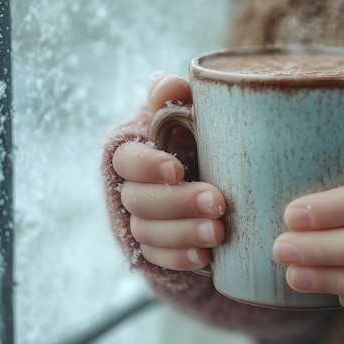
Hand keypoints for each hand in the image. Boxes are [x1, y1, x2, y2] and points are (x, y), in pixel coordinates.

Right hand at [113, 73, 225, 270]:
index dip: (146, 167)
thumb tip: (172, 84)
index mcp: (134, 154)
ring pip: (147, 232)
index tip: (176, 169)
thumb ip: (174, 96)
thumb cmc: (196, 138)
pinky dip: (180, 258)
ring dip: (182, 234)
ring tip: (217, 232)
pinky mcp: (156, 247)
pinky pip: (158, 258)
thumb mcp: (187, 113)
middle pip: (139, 200)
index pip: (125, 160)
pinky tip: (205, 257)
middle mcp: (131, 188)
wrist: (208, 177)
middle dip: (177, 203)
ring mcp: (141, 220)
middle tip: (218, 202)